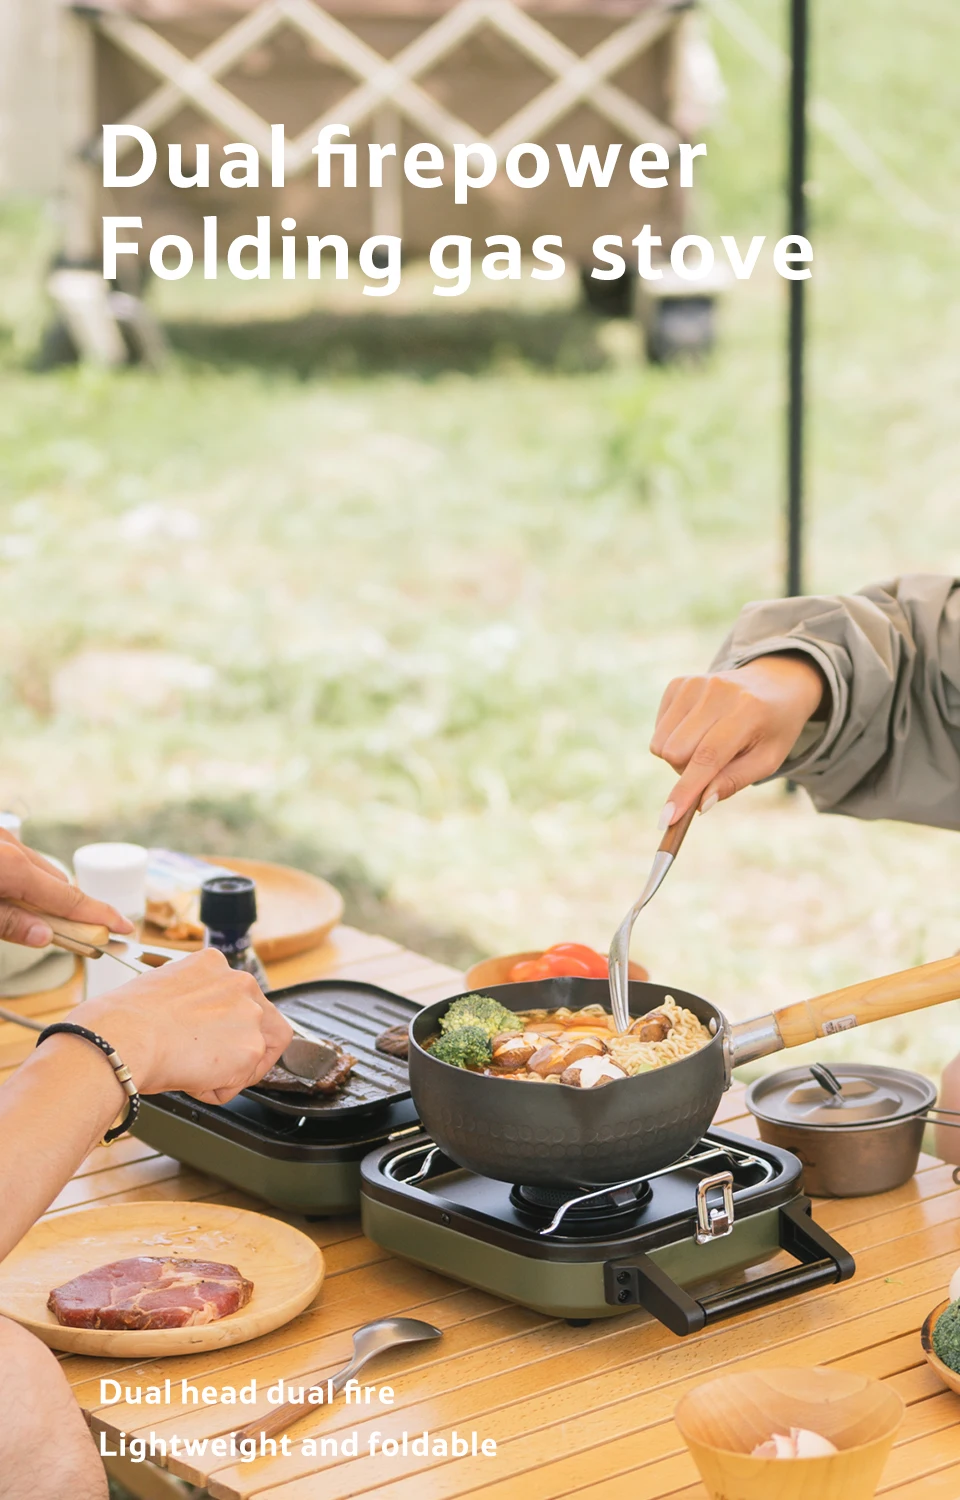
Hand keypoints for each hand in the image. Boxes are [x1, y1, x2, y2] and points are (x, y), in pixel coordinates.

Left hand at [0, 831, 133, 945]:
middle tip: (67, 937)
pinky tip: (8, 892)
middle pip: (57, 882)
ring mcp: (3, 837)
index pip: (70, 898)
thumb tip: (45, 936)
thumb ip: (11, 924)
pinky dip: (24, 878)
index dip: (101, 915)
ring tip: (23, 915)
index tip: (125, 927)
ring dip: (41, 892)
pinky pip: (20, 858)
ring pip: (39, 868)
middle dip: (65, 909)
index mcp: (14, 867)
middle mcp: (14, 846)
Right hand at [74, 949, 293, 1104]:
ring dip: (226, 1071)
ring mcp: (250, 1014)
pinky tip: (188, 1080)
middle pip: (262, 1022)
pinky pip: (237, 1082)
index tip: (215, 1039)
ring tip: (192, 1073)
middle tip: (214, 1065)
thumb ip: (189, 1001)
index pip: (239, 996)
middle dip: (241, 1049)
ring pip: (253, 1053)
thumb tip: (186, 1021)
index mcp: (214, 963)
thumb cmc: (123, 1019)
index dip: (228, 1024)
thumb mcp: (161, 990)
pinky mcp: (250, 1048)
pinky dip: (214, 1090)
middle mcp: (239, 983)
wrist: (123, 1036)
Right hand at [650, 654, 825, 824]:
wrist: (774, 684)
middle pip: (676, 753)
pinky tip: (698, 729)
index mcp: (748, 710)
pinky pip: (658, 730)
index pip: (708, 756)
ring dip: (679, 757)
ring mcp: (694, 683)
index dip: (686, 789)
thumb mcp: (767, 760)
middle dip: (687, 772)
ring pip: (662, 744)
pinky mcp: (678, 683)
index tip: (668, 819)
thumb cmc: (773, 729)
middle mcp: (718, 691)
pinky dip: (673, 739)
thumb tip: (699, 804)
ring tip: (707, 745)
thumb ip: (733, 781)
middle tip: (714, 766)